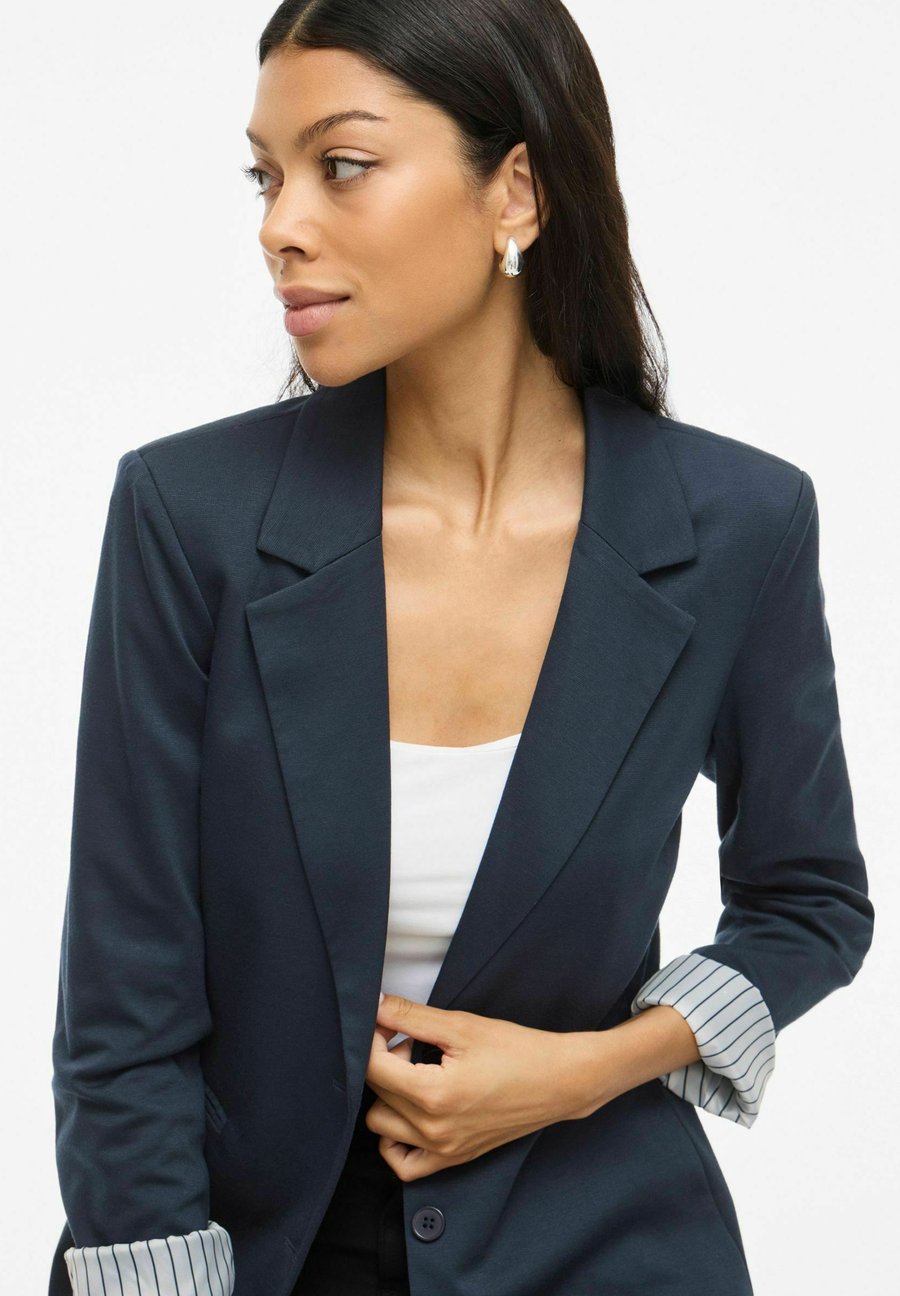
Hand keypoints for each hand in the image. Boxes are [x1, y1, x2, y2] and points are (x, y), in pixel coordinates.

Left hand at [363, 993, 592, 1181]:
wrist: (558, 1082)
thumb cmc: (516, 1051)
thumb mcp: (460, 1026)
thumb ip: (411, 1017)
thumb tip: (375, 1006)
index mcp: (433, 1095)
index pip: (372, 1067)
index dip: (372, 1037)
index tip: (387, 1022)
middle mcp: (433, 1130)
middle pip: (376, 1092)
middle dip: (384, 1060)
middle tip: (412, 1040)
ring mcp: (443, 1150)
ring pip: (381, 1126)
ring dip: (388, 1095)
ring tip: (416, 1073)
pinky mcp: (453, 1158)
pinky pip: (404, 1164)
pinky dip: (396, 1140)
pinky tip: (411, 1112)